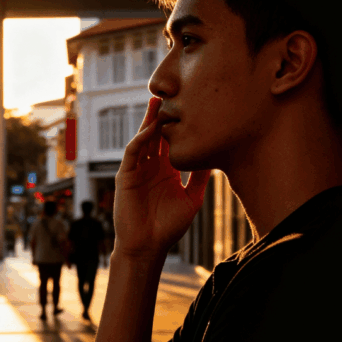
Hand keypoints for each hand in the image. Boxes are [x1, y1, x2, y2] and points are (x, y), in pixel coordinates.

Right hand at [113, 97, 210, 260]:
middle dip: (162, 115)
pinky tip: (151, 129)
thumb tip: (216, 157)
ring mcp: (137, 170)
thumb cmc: (168, 227)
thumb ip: (200, 178)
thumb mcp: (192, 198)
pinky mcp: (125, 176)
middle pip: (156, 134)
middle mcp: (151, 167)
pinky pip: (133, 153)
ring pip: (143, 139)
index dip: (178, 125)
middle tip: (171, 94)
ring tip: (158, 102)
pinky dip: (141, 139)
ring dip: (149, 121)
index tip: (192, 107)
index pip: (171, 141)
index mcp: (166, 171)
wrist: (148, 247)